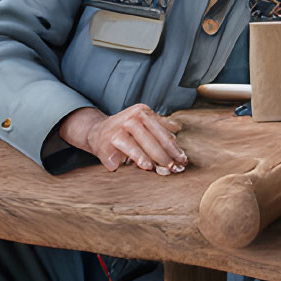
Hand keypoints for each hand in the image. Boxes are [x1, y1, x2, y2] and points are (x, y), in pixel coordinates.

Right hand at [58, 105, 185, 173]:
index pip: (161, 132)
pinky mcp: (102, 144)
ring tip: (150, 167)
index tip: (183, 159)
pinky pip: (112, 155)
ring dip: (141, 157)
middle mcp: (129, 119)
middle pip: (150, 139)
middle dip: (163, 156)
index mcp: (142, 112)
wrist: (97, 131)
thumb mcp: (143, 121)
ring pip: (131, 145)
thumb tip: (178, 128)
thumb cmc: (126, 129)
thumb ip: (160, 124)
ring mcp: (115, 131)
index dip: (173, 147)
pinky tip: (120, 167)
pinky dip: (116, 162)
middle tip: (173, 168)